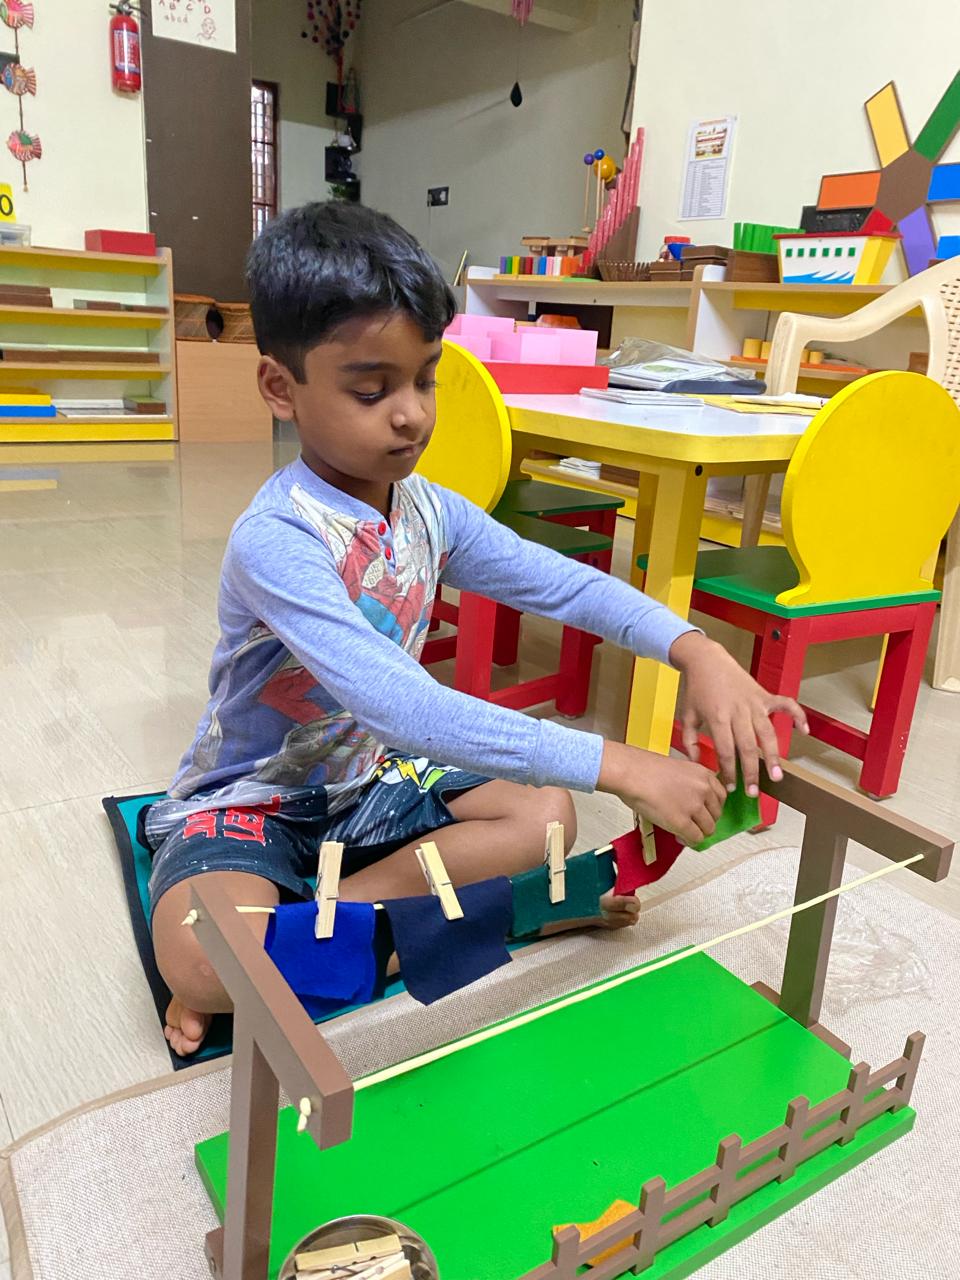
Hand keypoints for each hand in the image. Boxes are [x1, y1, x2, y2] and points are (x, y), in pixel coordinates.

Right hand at [597, 740, 726, 845]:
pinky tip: (679, 836)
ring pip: (708, 829)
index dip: (711, 807)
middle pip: (716, 814)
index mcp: (704, 774)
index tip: (703, 811)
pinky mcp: (683, 823)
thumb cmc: (644, 769)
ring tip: (684, 831)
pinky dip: (688, 840)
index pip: (721, 797)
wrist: (632, 773)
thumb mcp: (678, 769)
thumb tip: (691, 800)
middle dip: (704, 820)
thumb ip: (690, 783)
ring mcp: (695, 807)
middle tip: (692, 823)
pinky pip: (695, 838)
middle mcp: (704, 790)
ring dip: (697, 832)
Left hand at [669, 631, 807, 797]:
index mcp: (718, 718)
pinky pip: (785, 704)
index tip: (731, 787)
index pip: (726, 751)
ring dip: (774, 755)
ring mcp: (754, 703)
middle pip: (748, 747)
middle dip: (752, 771)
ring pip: (767, 733)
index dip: (729, 771)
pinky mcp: (764, 695)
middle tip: (754, 791)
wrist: (706, 660)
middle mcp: (738, 712)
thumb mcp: (686, 716)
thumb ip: (689, 741)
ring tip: (777, 775)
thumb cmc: (696, 689)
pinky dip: (797, 715)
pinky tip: (803, 730)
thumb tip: (697, 762)